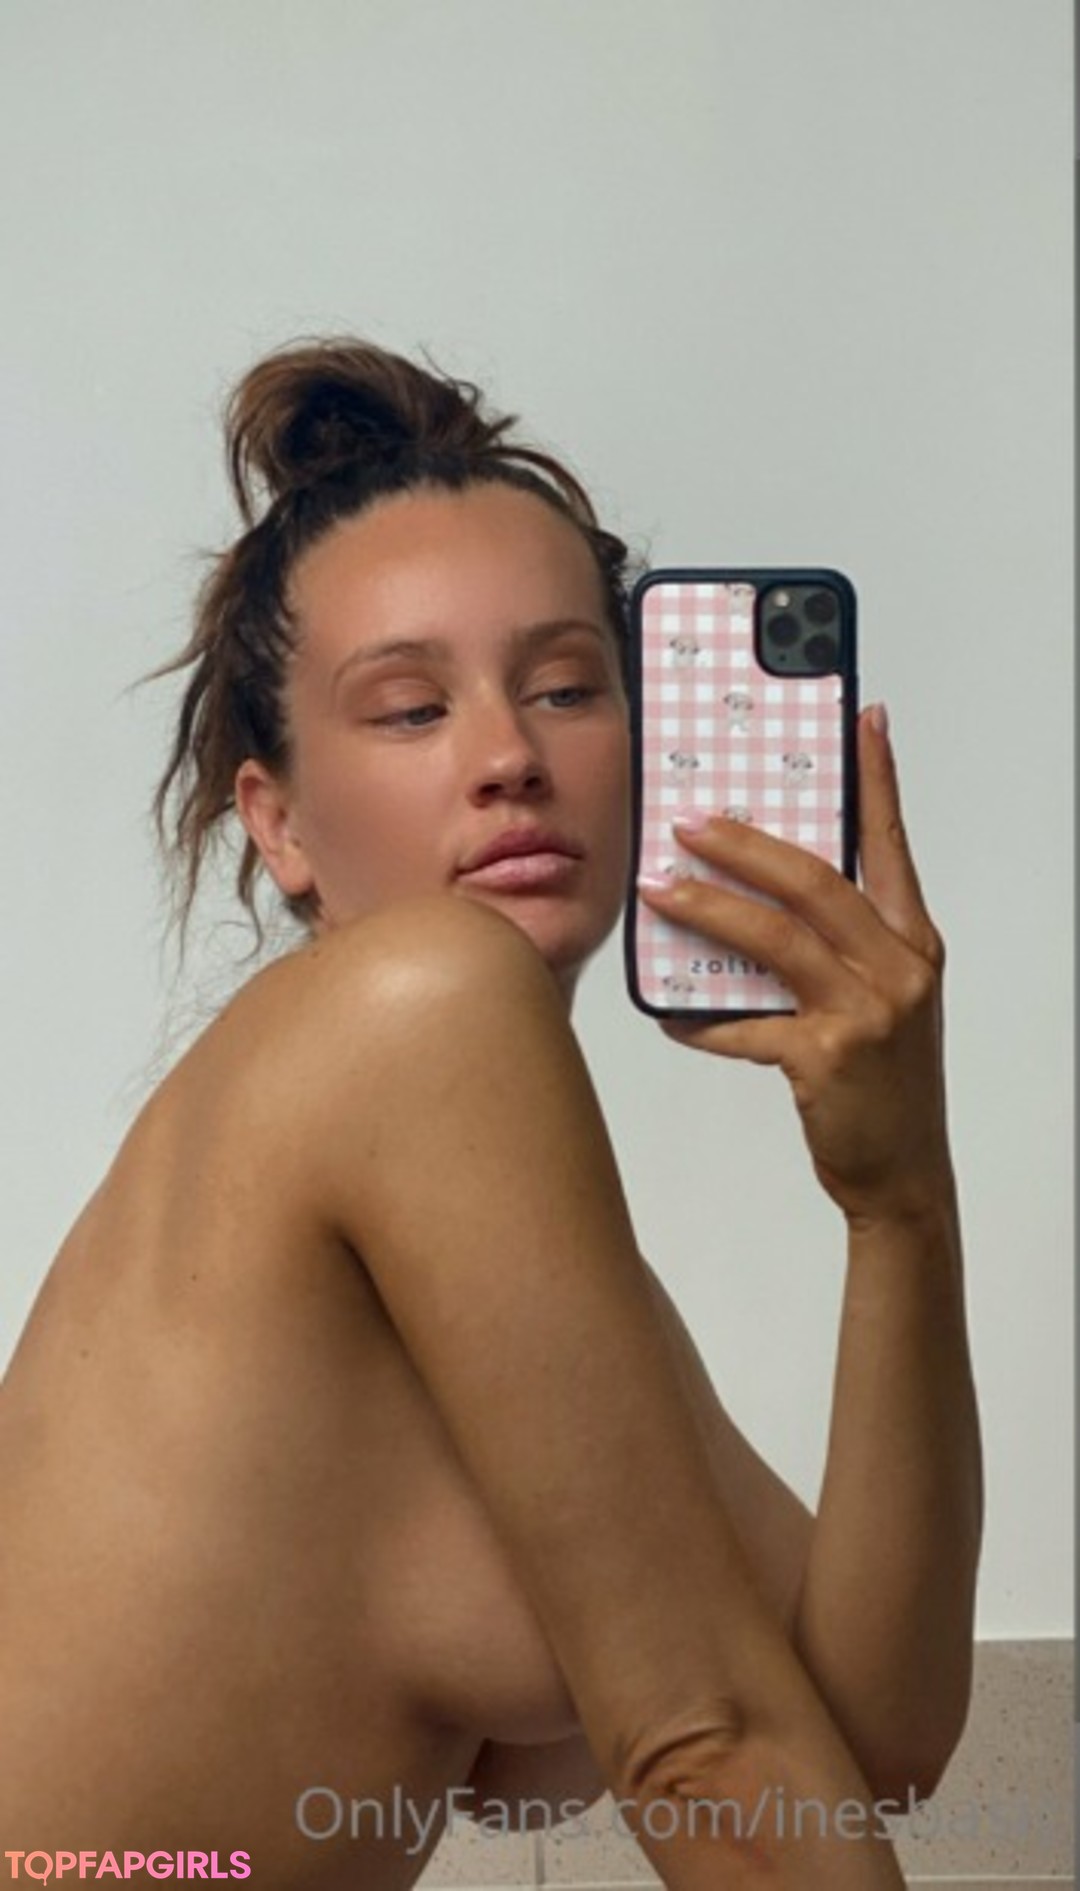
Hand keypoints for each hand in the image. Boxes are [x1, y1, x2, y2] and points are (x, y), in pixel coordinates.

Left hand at [637, 706, 954, 1225]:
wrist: (905, 1174)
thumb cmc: (884, 1083)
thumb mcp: (878, 1002)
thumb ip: (836, 949)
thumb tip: (753, 898)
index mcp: (913, 941)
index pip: (890, 844)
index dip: (878, 780)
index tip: (864, 719)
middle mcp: (899, 966)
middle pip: (814, 881)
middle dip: (744, 844)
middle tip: (688, 821)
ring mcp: (867, 1011)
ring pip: (774, 938)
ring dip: (709, 908)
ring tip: (659, 890)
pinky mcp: (827, 1058)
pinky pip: (745, 1024)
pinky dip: (700, 1019)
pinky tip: (668, 1015)